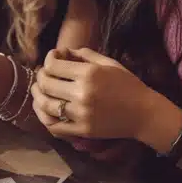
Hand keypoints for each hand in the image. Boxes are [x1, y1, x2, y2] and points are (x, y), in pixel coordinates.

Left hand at [32, 48, 157, 139]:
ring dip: (37, 95)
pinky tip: (44, 108)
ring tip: (38, 90)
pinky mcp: (81, 130)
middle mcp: (82, 94)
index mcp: (88, 74)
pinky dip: (44, 116)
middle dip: (40, 76)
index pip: (53, 65)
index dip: (48, 59)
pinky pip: (53, 125)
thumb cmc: (128, 85)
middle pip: (45, 83)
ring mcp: (80, 114)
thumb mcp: (108, 63)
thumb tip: (62, 51)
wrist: (144, 114)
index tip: (53, 58)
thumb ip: (84, 54)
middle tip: (43, 74)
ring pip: (45, 104)